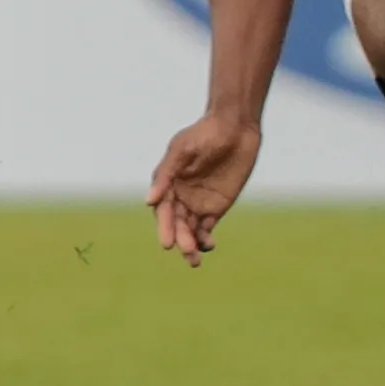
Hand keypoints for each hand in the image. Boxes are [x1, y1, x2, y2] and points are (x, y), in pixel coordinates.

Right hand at [146, 111, 261, 267]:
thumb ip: (167, 175)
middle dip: (180, 239)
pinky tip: (208, 245)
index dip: (165, 227)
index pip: (163, 211)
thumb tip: (149, 201)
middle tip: (186, 252)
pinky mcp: (216, 206)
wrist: (235, 126)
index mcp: (167, 184)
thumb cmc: (204, 133)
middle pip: (177, 224)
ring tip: (194, 259)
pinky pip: (207, 228)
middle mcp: (180, 196)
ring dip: (191, 245)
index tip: (168, 243)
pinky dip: (205, 239)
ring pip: (190, 230)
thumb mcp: (182, 149)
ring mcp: (198, 202)